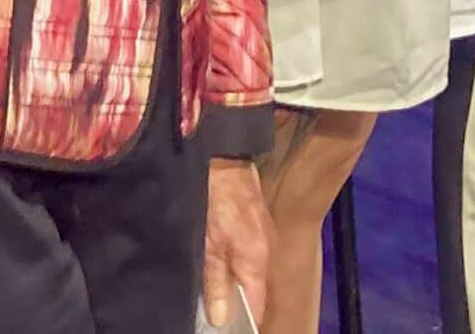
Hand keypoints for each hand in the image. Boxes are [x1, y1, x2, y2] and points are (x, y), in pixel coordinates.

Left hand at [202, 157, 270, 326]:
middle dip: (239, 306)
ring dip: (238, 286)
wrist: (226, 159)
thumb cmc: (216, 201)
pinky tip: (222, 268)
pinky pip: (250, 258)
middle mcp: (266, 252)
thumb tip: (221, 319)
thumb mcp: (208, 246)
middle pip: (255, 292)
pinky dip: (238, 268)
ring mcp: (265, 238)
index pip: (257, 307)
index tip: (231, 332)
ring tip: (217, 294)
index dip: (246, 324)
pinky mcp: (259, 227)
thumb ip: (215, 283)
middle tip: (217, 314)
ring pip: (252, 275)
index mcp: (256, 262)